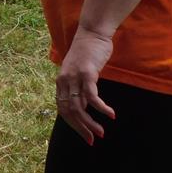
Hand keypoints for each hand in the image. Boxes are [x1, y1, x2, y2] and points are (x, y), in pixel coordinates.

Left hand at [55, 29, 115, 144]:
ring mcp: (74, 77)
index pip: (62, 110)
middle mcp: (64, 81)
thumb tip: (83, 105)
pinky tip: (110, 114)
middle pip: (69, 112)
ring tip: (102, 132)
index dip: (73, 125)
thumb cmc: (88, 53)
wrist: (92, 33)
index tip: (85, 136)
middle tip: (93, 139)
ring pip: (79, 107)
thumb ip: (78, 87)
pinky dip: (100, 108)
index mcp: (61, 82)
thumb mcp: (79, 72)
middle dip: (81, 128)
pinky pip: (92, 96)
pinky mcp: (87, 73)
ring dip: (90, 122)